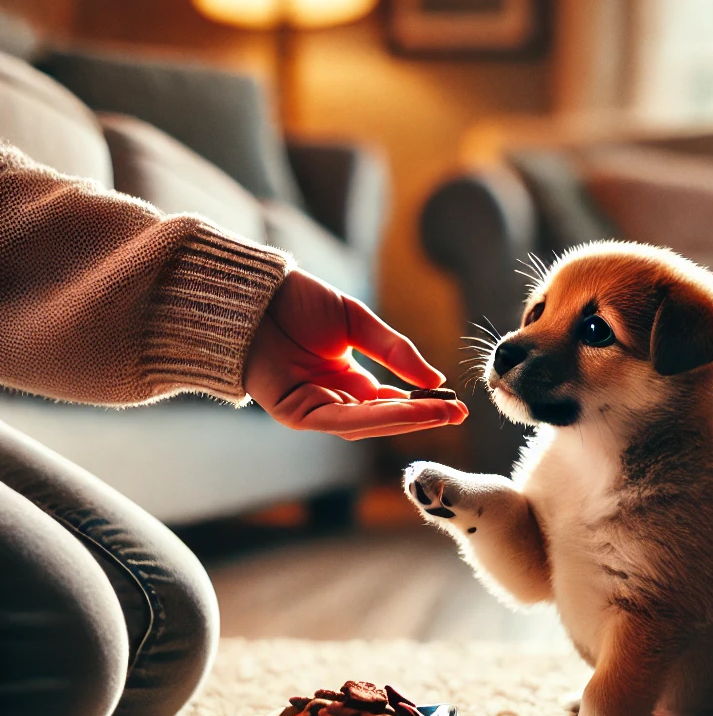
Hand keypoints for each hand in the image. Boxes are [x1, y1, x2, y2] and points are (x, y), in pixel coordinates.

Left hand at [243, 270, 467, 439]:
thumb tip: (435, 379)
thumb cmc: (296, 301)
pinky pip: (344, 420)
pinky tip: (407, 409)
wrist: (252, 291)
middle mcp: (331, 398)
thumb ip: (394, 351)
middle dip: (421, 416)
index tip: (456, 405)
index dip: (422, 404)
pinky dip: (378, 417)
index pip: (389, 401)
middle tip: (457, 414)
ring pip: (366, 424)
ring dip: (405, 419)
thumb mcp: (357, 322)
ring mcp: (313, 408)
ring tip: (441, 412)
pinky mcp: (296, 414)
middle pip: (382, 418)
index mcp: (345, 378)